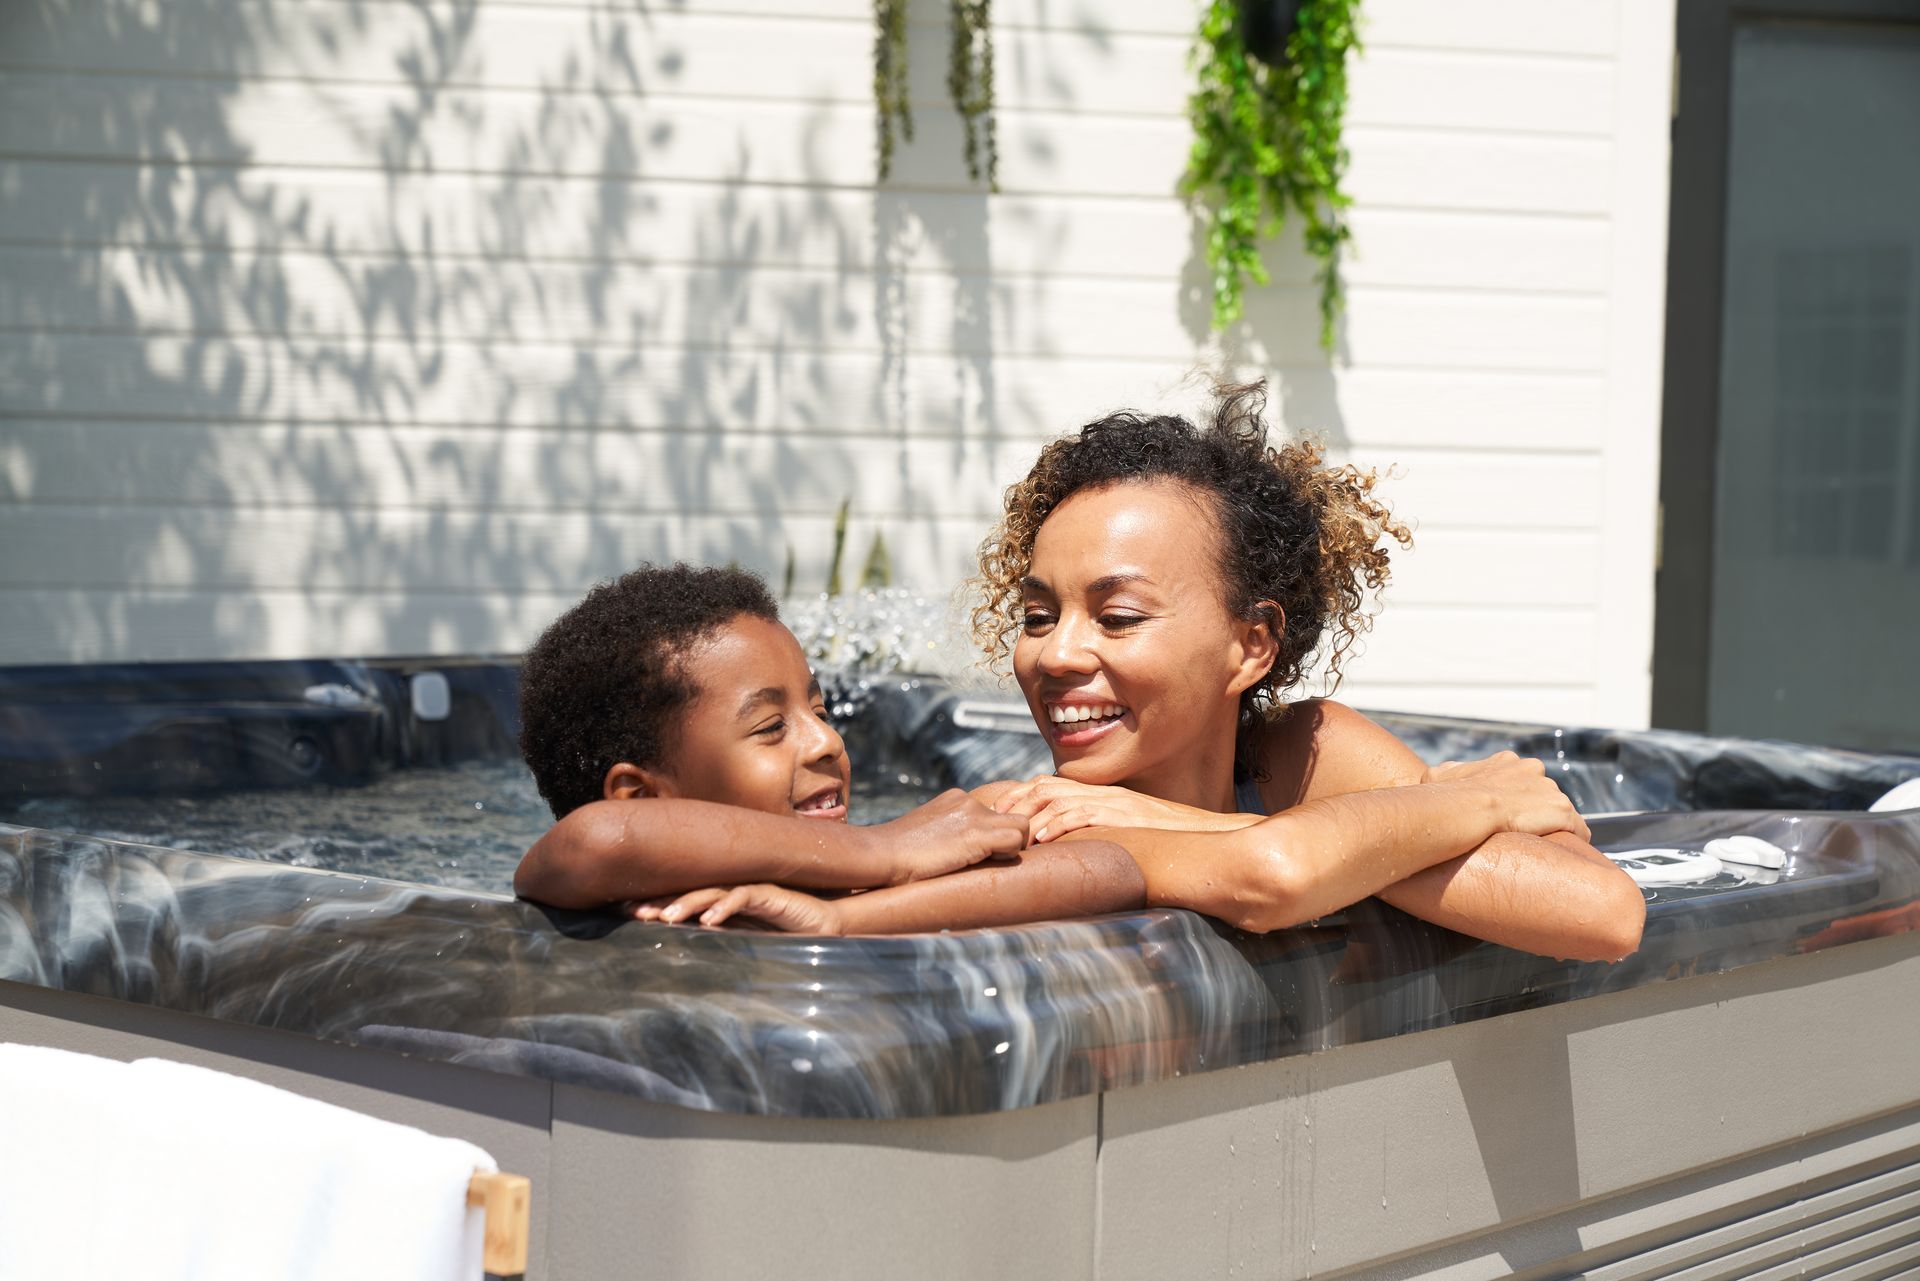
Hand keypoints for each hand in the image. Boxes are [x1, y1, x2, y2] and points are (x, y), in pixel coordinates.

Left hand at [625, 884, 845, 934]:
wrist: (826, 929)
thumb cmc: (783, 937)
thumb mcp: (742, 944)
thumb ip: (716, 946)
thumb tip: (681, 965)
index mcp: (721, 904)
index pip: (682, 901)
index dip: (655, 904)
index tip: (625, 913)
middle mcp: (731, 894)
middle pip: (689, 893)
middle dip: (660, 902)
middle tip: (634, 912)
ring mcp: (750, 891)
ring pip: (711, 892)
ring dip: (686, 904)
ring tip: (664, 918)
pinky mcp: (771, 894)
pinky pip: (743, 897)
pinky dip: (725, 907)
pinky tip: (709, 921)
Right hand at [872, 788, 1028, 882]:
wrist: (881, 854)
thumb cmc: (897, 856)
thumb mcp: (927, 834)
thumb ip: (949, 834)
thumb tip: (963, 851)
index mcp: (955, 800)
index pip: (995, 813)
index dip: (996, 835)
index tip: (985, 854)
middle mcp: (967, 801)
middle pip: (1013, 817)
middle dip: (1009, 840)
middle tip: (991, 861)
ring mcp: (974, 815)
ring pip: (1022, 826)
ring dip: (1011, 848)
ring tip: (986, 864)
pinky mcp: (978, 833)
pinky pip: (1017, 840)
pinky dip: (1008, 856)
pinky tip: (982, 866)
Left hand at [993, 775, 1261, 842]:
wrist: (1210, 838)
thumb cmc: (1172, 843)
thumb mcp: (1130, 836)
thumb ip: (1103, 837)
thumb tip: (1074, 857)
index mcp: (1104, 796)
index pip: (1053, 785)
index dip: (1022, 798)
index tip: (998, 815)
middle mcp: (1105, 794)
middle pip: (1048, 785)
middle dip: (1015, 801)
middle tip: (991, 819)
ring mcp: (1115, 802)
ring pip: (1060, 795)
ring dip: (1029, 812)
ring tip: (1008, 828)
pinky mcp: (1125, 815)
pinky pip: (1086, 813)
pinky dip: (1059, 823)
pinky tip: (1041, 837)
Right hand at [1425, 751, 1588, 841]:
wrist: (1462, 809)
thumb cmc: (1445, 796)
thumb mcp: (1438, 775)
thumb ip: (1450, 773)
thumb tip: (1441, 775)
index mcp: (1507, 762)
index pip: (1523, 780)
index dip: (1516, 800)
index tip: (1510, 817)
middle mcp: (1533, 770)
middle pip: (1544, 795)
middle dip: (1536, 813)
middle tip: (1524, 835)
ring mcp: (1550, 789)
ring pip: (1560, 812)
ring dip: (1552, 828)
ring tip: (1542, 850)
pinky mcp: (1562, 810)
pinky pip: (1578, 829)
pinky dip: (1574, 840)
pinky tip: (1565, 855)